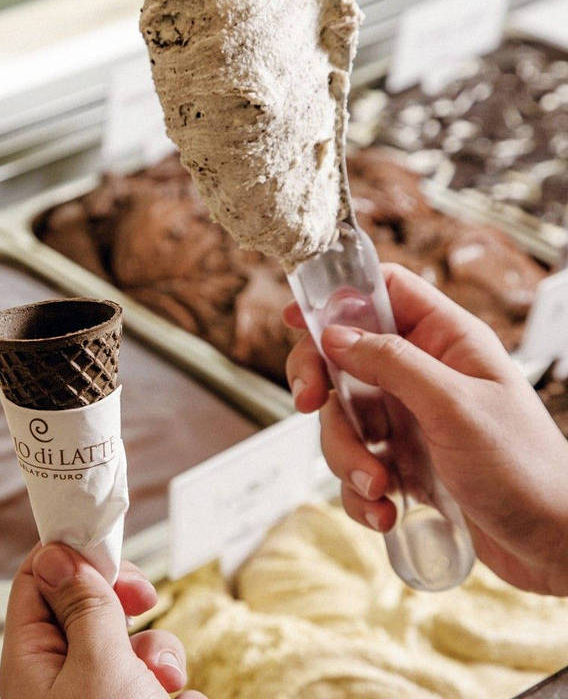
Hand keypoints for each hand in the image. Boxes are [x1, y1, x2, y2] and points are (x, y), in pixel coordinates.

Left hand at [0, 543, 206, 698]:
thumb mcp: (98, 665)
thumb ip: (84, 605)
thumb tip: (58, 553)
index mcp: (31, 660)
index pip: (37, 580)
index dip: (71, 556)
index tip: (107, 544)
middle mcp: (57, 675)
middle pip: (84, 604)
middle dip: (122, 603)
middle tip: (142, 599)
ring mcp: (94, 694)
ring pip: (124, 639)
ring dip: (157, 650)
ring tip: (166, 682)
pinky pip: (147, 676)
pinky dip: (167, 684)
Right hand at [284, 263, 567, 595]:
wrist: (552, 546)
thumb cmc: (526, 469)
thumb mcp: (455, 405)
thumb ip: (391, 362)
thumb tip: (332, 333)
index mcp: (445, 340)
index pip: (384, 292)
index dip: (337, 296)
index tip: (296, 318)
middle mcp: (421, 373)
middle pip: (344, 356)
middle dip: (322, 384)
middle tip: (309, 404)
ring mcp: (408, 418)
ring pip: (344, 418)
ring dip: (347, 455)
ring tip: (377, 486)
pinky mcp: (402, 461)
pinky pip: (357, 463)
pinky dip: (359, 490)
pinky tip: (385, 511)